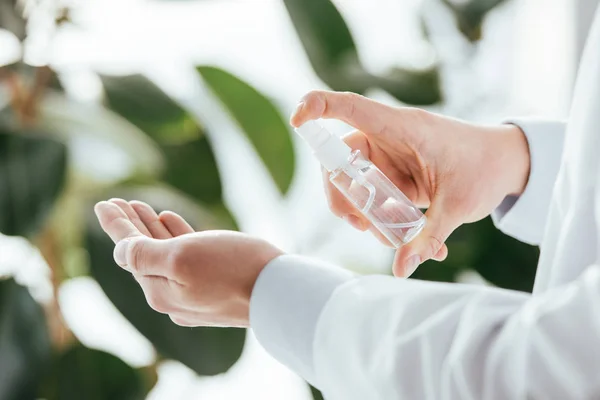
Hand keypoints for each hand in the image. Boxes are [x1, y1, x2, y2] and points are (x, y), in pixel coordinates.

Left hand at [94, 199, 282, 326]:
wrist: (280, 292)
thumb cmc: (233, 269)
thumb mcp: (182, 258)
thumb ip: (145, 255)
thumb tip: (119, 253)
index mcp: (159, 289)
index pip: (128, 252)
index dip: (116, 224)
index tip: (103, 202)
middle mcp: (173, 295)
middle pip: (144, 254)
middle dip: (131, 226)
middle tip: (118, 201)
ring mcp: (195, 292)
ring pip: (165, 254)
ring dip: (151, 229)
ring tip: (141, 206)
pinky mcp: (215, 286)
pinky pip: (187, 258)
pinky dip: (175, 238)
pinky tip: (170, 220)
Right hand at [291, 91, 529, 276]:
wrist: (506, 164)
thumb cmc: (485, 169)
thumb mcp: (458, 205)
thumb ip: (427, 237)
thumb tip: (400, 270)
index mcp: (402, 127)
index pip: (350, 107)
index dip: (318, 107)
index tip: (297, 120)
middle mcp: (387, 138)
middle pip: (339, 158)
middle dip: (341, 196)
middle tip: (361, 225)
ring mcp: (387, 157)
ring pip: (350, 182)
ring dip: (361, 213)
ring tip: (389, 238)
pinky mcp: (391, 174)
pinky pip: (370, 197)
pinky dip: (379, 220)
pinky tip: (406, 239)